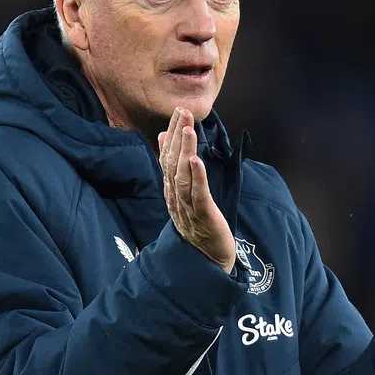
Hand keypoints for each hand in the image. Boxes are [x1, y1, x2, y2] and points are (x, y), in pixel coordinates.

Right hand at [158, 107, 235, 272]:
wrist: (208, 262)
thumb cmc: (198, 226)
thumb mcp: (185, 193)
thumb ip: (174, 167)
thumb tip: (166, 137)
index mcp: (171, 192)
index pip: (167, 158)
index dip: (172, 135)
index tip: (177, 113)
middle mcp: (175, 199)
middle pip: (173, 164)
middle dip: (178, 137)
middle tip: (183, 113)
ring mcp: (188, 209)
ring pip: (183, 177)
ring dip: (185, 151)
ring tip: (189, 130)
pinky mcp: (203, 218)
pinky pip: (198, 196)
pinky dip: (197, 178)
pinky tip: (197, 161)